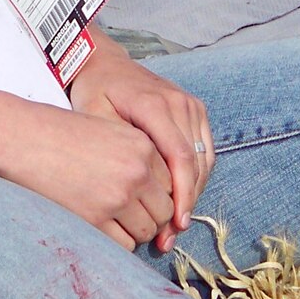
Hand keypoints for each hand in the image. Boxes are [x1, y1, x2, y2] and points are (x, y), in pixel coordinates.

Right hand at [0, 94, 178, 251]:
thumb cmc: (57, 133)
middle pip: (163, 211)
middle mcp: (136, 170)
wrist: (18, 137)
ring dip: (131, 230)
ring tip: (107, 218)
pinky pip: (123, 244)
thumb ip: (135, 159)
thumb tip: (157, 199)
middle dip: (148, 217)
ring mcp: (118, 196)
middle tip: (124, 214)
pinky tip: (95, 225)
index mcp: (142, 145)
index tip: (139, 201)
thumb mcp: (106, 133)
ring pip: (146, 231)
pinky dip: (114, 241)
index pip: (170, 185)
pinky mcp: (96, 218)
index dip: (155, 196)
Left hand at [70, 35, 213, 250]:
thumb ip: (115, 148)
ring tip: (176, 223)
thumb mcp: (94, 116)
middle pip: (196, 162)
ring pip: (205, 159)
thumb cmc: (95, 91)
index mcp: (155, 104)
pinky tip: (182, 198)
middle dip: (187, 202)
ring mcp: (191, 104)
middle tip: (171, 234)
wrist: (105, 63)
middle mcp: (180, 102)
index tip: (175, 224)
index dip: (182, 195)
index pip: (180, 157)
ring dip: (194, 193)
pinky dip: (197, 176)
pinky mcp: (195, 109)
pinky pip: (205, 150)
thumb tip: (134, 191)